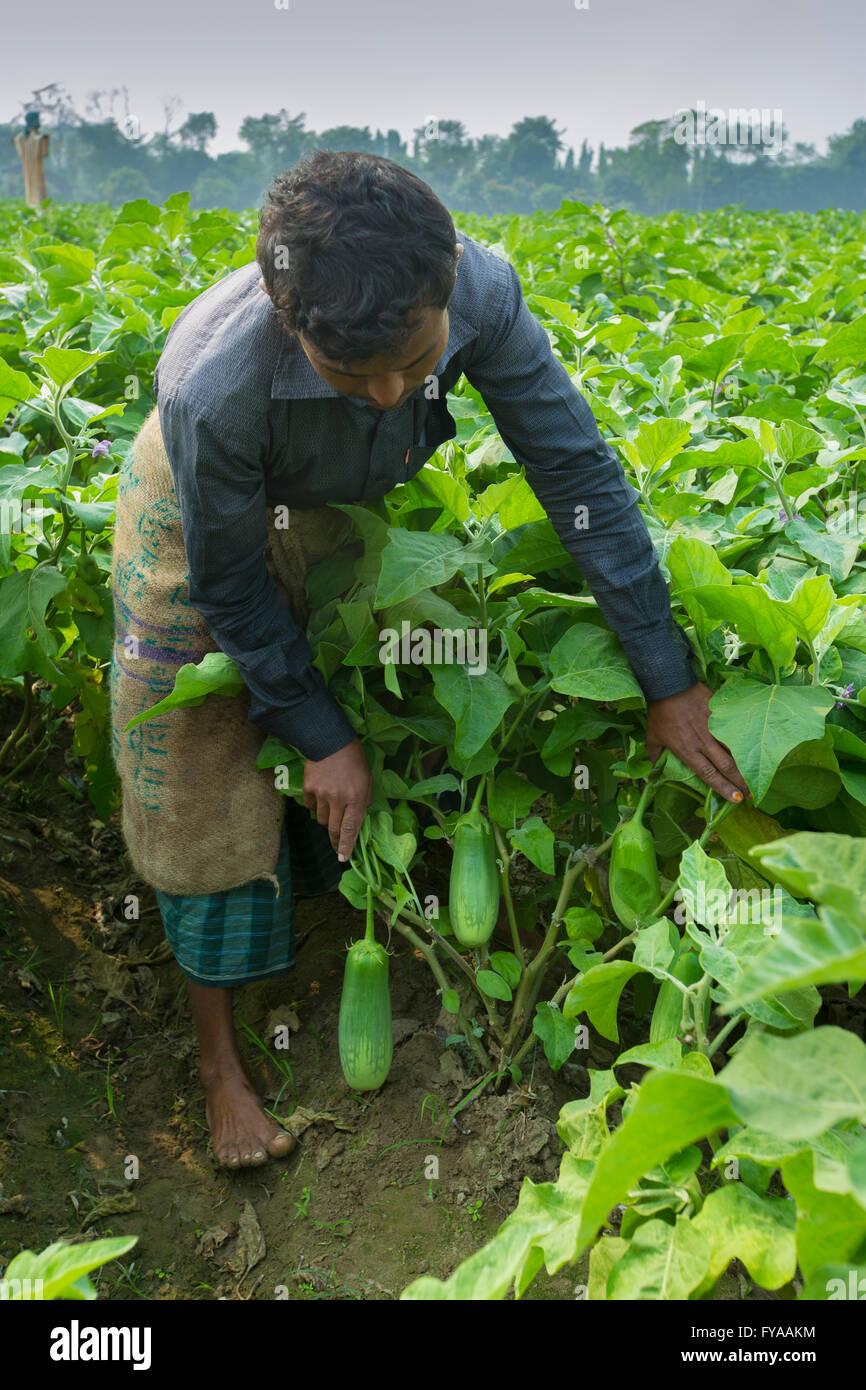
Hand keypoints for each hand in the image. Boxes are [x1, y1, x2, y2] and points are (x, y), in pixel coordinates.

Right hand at [303, 737, 373, 861]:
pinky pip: (311, 806)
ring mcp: (321, 794)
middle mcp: (338, 799)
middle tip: (336, 847)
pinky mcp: (308, 788)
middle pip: (333, 829)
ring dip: (327, 819)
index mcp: (356, 798)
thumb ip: (364, 800)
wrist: (330, 740)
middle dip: (335, 841)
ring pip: (321, 819)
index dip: (346, 846)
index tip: (343, 858)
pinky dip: (315, 806)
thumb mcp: (367, 780)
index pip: (350, 829)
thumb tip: (358, 818)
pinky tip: (320, 796)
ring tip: (332, 808)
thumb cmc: (354, 760)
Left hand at [645, 681, 750, 803]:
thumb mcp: (652, 735)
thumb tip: (649, 769)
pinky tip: (757, 748)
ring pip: (736, 750)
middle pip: (727, 766)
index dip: (723, 788)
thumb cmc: (660, 711)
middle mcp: (703, 742)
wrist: (670, 684)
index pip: (709, 775)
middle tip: (752, 795)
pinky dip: (746, 740)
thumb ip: (653, 753)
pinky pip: (736, 730)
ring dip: (747, 764)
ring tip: (757, 777)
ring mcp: (714, 728)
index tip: (736, 800)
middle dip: (741, 782)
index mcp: (687, 751)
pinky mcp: (721, 714)